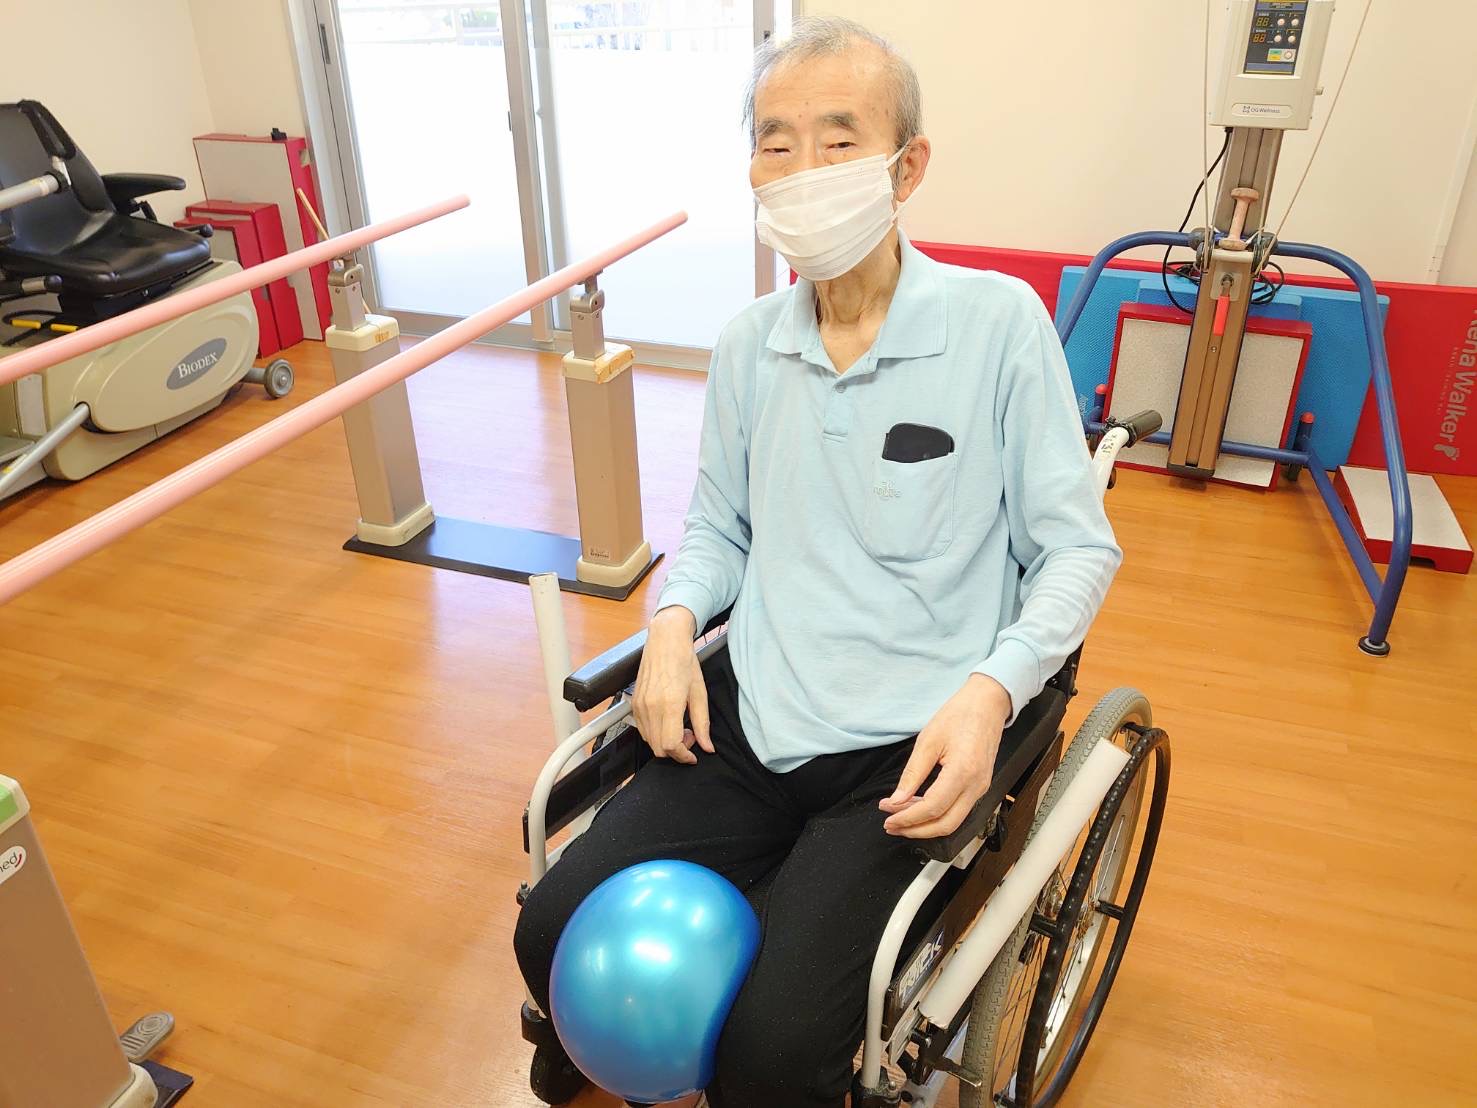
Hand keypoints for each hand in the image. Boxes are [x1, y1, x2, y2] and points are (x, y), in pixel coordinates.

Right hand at [631, 606, 710, 764]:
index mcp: (670, 703)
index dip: (683, 756)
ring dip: (665, 743)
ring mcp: (640, 705)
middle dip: (676, 750)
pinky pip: (642, 730)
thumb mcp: (700, 692)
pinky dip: (655, 733)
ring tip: (680, 727)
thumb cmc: (684, 661)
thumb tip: (707, 746)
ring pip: (649, 741)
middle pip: (658, 748)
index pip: (670, 745)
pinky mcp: (634, 703)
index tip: (693, 755)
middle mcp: (651, 706)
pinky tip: (668, 721)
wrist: (665, 640)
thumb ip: (703, 723)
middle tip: (690, 736)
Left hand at [879, 675, 1011, 838]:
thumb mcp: (928, 740)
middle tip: (891, 824)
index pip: (932, 808)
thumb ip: (912, 774)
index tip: (888, 816)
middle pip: (945, 825)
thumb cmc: (959, 716)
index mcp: (963, 771)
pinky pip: (958, 811)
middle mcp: (976, 786)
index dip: (907, 817)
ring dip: (925, 826)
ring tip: (900, 818)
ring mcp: (980, 788)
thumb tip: (896, 800)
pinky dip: (937, 815)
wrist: (986, 705)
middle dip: (915, 830)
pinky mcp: (979, 787)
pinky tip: (918, 808)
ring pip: (953, 822)